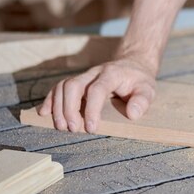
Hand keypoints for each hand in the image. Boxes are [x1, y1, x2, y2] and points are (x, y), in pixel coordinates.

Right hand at [38, 57, 156, 132]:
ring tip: (60, 126)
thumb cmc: (139, 80)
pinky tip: (45, 113)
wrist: (133, 64)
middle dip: (69, 108)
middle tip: (72, 129)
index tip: (91, 128)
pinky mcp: (78, 81)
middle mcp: (94, 73)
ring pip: (63, 86)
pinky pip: (59, 87)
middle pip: (74, 85)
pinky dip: (50, 100)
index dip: (91, 109)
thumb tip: (132, 114)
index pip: (97, 89)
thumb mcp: (148, 89)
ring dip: (58, 106)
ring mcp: (84, 76)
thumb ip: (142, 101)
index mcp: (111, 74)